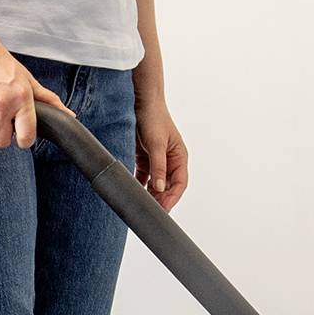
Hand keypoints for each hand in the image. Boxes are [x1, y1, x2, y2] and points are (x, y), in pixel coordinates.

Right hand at [0, 38, 64, 147]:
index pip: (26, 137)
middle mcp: (0, 104)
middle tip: (1, 120)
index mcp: (20, 97)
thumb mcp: (27, 79)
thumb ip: (47, 99)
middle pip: (1, 142)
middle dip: (2, 135)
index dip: (24, 139)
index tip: (20, 134)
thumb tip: (68, 115)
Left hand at [135, 92, 189, 210]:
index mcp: (179, 157)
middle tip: (152, 211)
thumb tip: (160, 187)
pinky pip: (144, 177)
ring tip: (143, 205)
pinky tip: (134, 193)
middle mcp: (170, 161)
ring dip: (151, 194)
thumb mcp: (156, 144)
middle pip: (168, 186)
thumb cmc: (154, 119)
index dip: (172, 197)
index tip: (164, 209)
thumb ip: (158, 167)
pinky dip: (140, 185)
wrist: (141, 103)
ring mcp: (158, 161)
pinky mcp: (145, 159)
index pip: (180, 183)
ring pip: (156, 184)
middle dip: (161, 199)